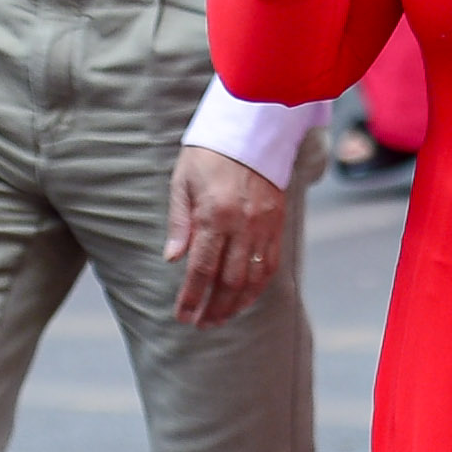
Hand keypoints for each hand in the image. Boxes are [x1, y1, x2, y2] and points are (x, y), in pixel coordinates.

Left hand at [165, 145, 287, 326]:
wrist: (253, 127)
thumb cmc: (210, 152)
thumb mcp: (183, 180)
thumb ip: (179, 221)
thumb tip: (173, 258)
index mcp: (214, 213)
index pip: (201, 268)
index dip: (191, 297)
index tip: (182, 317)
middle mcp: (242, 223)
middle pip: (228, 280)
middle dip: (214, 307)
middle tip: (201, 324)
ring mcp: (264, 224)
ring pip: (253, 277)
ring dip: (237, 303)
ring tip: (221, 318)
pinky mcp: (278, 222)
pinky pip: (270, 263)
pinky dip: (258, 286)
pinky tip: (245, 297)